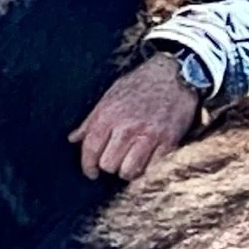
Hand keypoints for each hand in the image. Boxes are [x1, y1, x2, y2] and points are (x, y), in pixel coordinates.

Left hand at [69, 54, 201, 181]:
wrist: (175, 75)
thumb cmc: (140, 84)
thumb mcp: (110, 96)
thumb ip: (91, 120)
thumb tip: (73, 138)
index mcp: (108, 115)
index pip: (91, 149)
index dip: (88, 166)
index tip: (91, 172)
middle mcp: (126, 127)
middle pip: (108, 164)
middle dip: (109, 166)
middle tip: (114, 160)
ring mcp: (148, 136)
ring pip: (129, 171)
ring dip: (128, 170)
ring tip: (130, 162)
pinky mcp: (168, 142)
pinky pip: (151, 168)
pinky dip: (147, 169)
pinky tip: (146, 161)